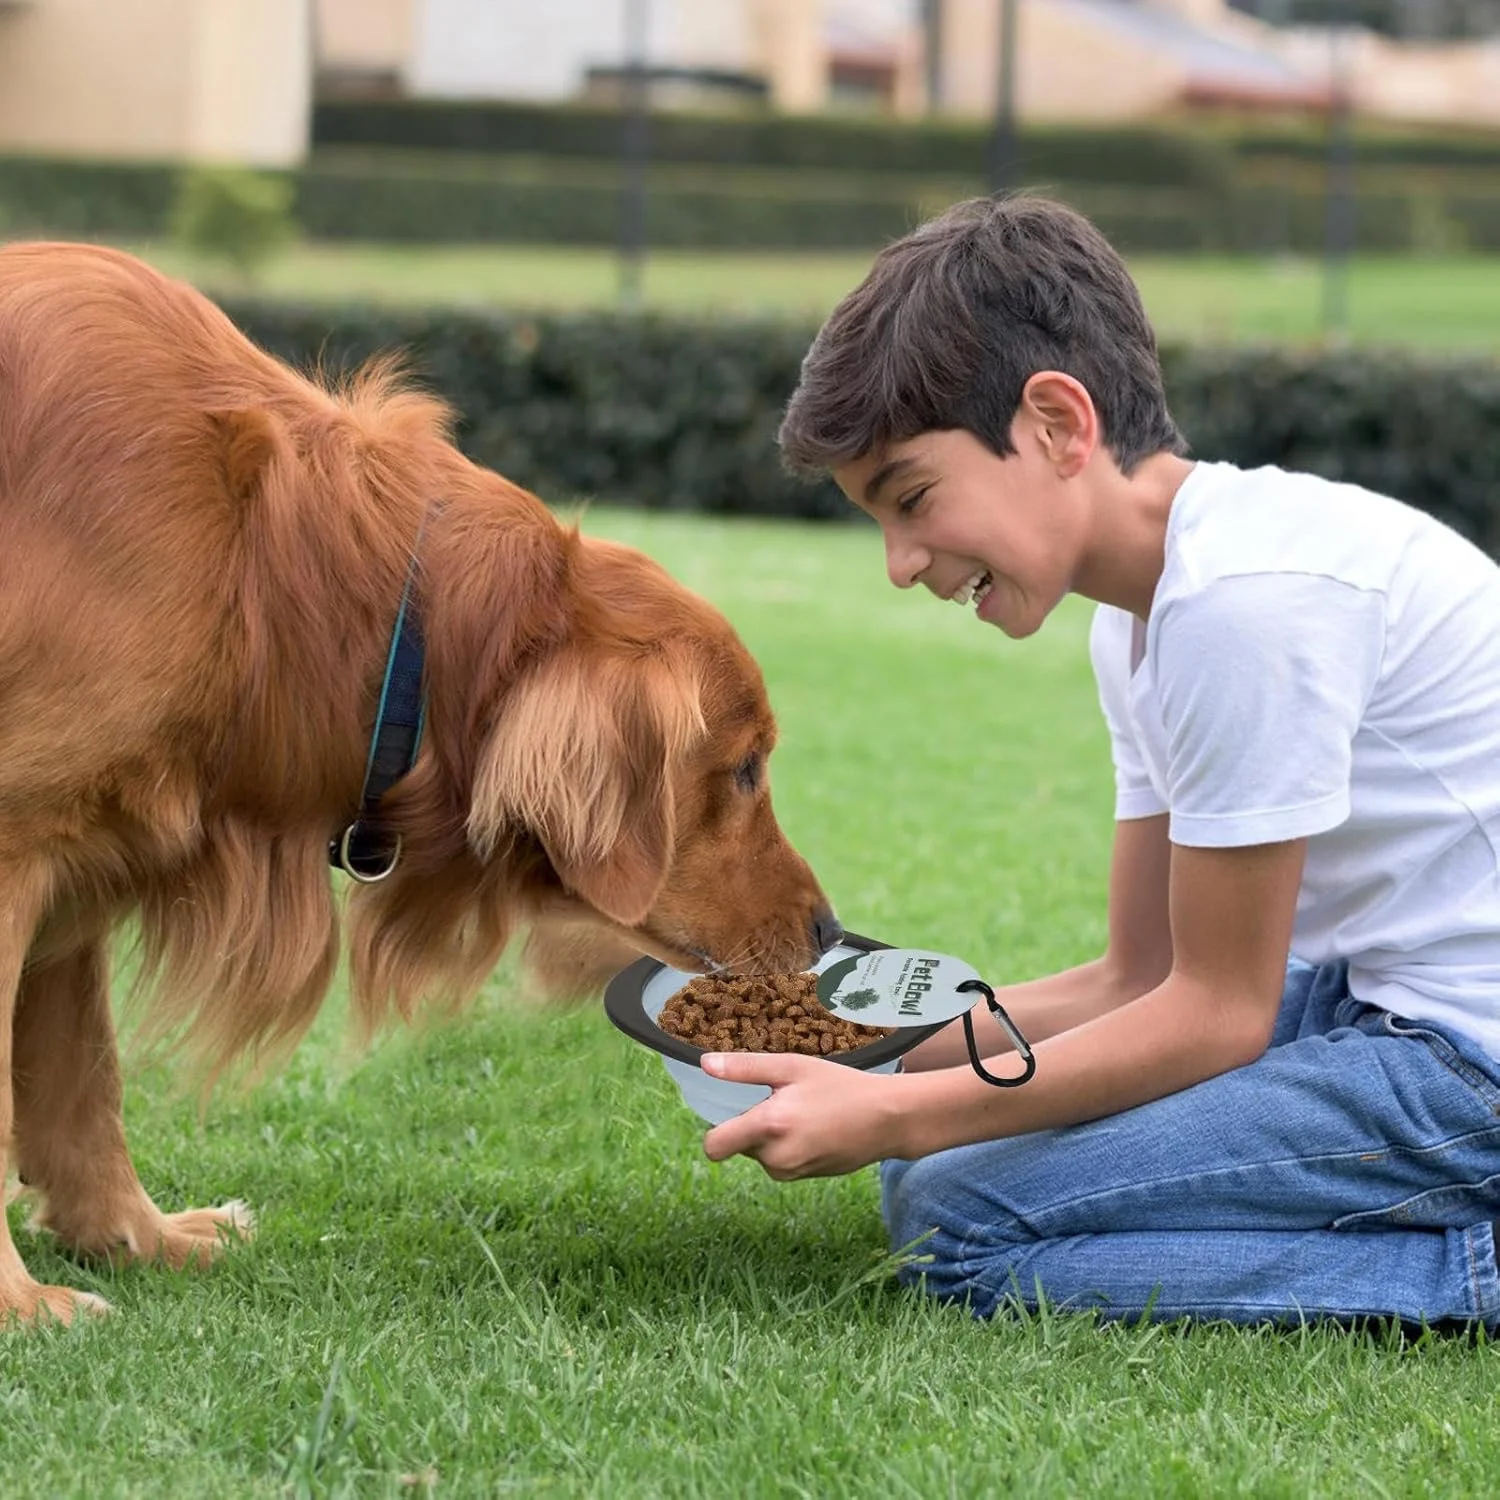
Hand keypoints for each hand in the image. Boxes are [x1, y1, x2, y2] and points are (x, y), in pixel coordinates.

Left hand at [699, 1052, 903, 1179]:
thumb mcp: (792, 1067)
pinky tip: (814, 1128)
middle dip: (751, 1126)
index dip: (715, 1130)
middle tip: (783, 1101)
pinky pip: (780, 1162)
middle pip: (739, 1146)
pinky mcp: (805, 1179)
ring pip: (760, 1154)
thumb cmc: (840, 1086)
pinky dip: (788, 1147)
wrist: (887, 1120)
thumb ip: (745, 1068)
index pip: (714, 1146)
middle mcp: (775, 1158)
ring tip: (803, 1113)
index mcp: (768, 1127)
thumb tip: (705, 1064)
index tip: (732, 1110)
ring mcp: (791, 1172)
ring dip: (770, 1137)